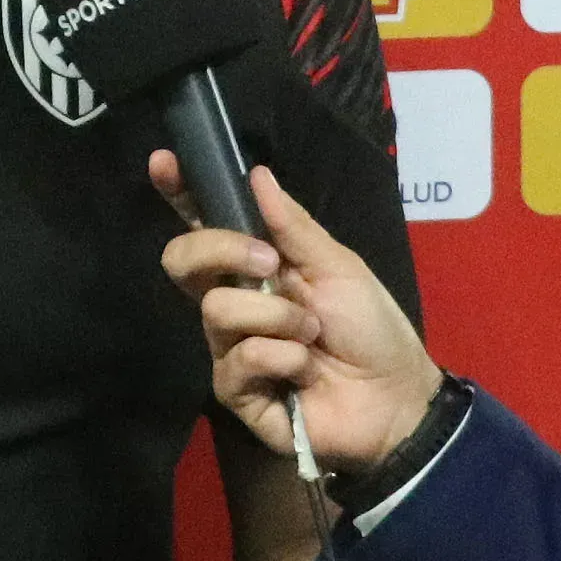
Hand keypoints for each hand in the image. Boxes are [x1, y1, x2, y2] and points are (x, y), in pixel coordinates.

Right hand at [152, 157, 443, 473]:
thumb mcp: (339, 266)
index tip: (164, 163)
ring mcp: (230, 348)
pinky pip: (238, 360)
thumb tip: (256, 173)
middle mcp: (234, 303)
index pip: (204, 225)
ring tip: (313, 335)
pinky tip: (305, 370)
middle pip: (183, 261)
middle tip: (270, 263)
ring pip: (217, 310)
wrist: (396, 397)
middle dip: (221, 249)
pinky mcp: (235, 393)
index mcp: (255, 267)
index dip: (179, 194)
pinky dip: (281, 357)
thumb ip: (293, 226)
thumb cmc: (371, 328)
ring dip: (277, 317)